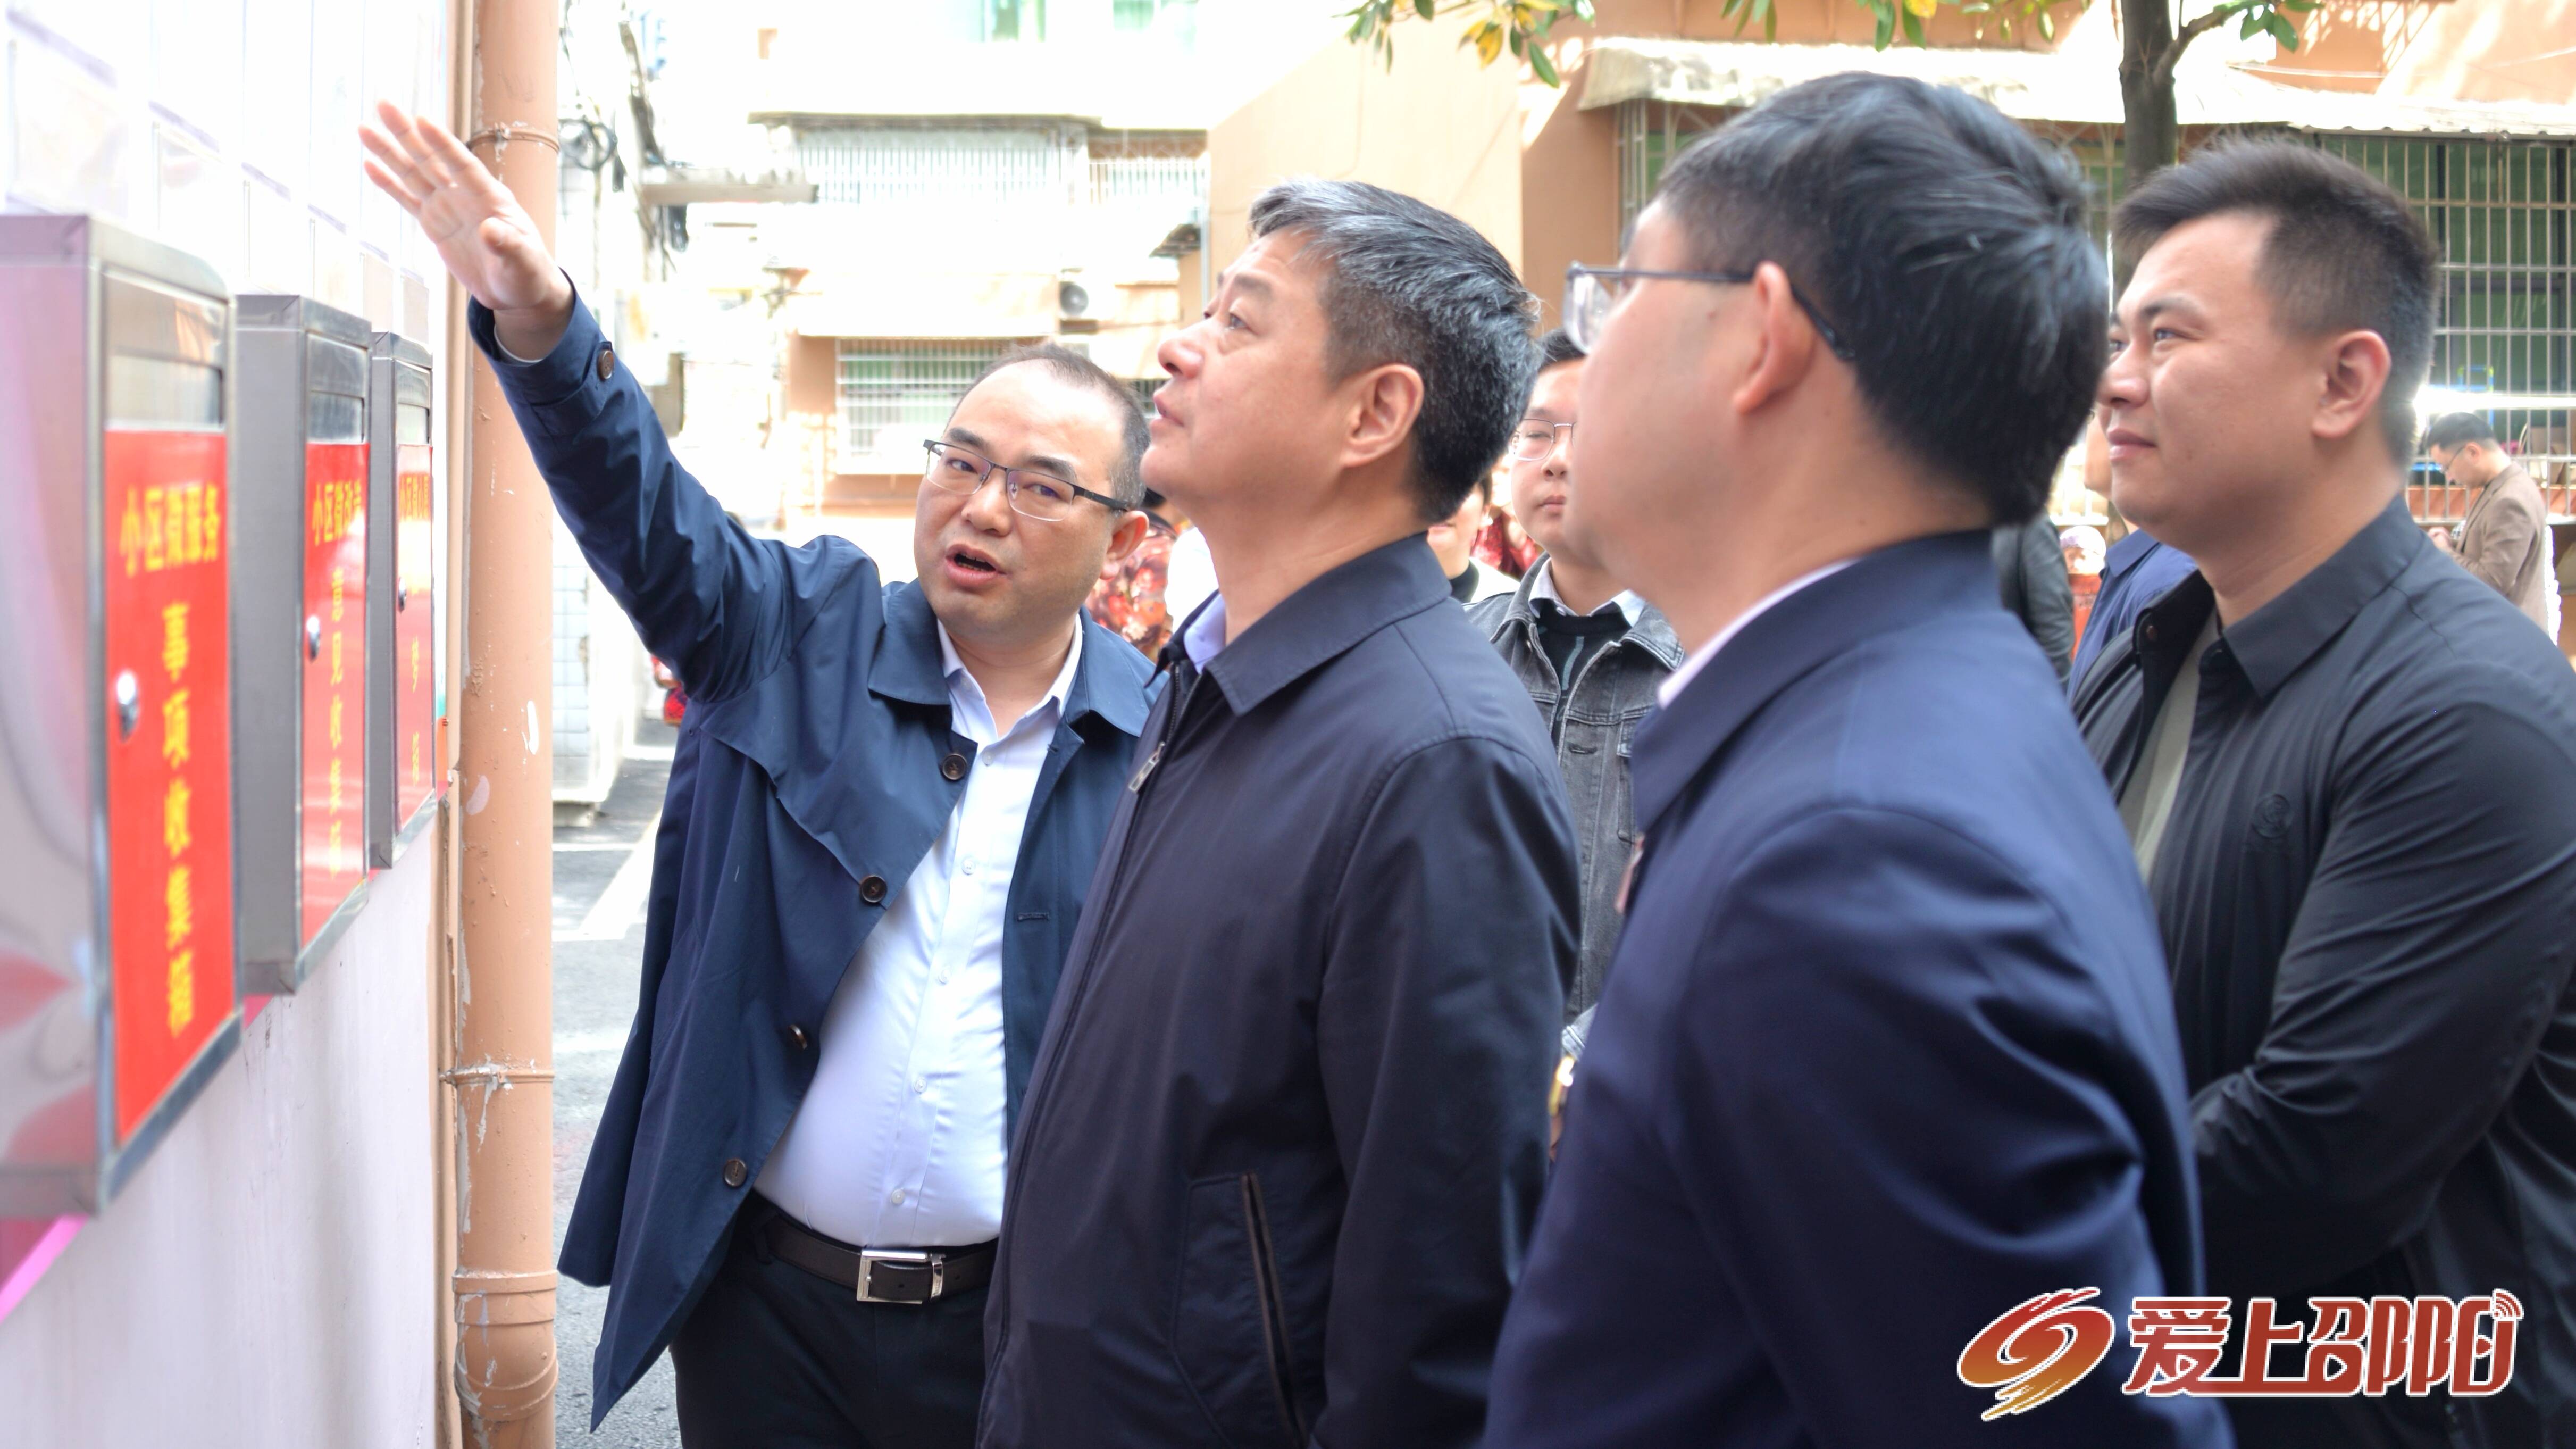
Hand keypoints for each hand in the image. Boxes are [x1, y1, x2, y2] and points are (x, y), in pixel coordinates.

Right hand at [360, 100, 573, 356]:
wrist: (518, 291)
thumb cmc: (528, 273)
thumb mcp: (522, 262)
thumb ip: (508, 246)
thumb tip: (490, 230)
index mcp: (490, 198)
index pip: (463, 165)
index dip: (443, 144)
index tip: (422, 120)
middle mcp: (465, 195)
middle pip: (432, 159)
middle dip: (407, 133)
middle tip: (383, 104)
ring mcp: (447, 207)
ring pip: (414, 174)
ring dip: (390, 152)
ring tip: (364, 129)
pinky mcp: (434, 223)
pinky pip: (408, 199)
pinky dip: (389, 184)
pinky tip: (369, 165)